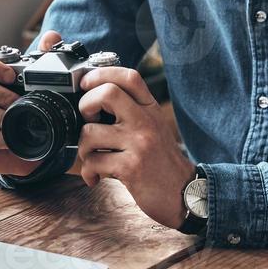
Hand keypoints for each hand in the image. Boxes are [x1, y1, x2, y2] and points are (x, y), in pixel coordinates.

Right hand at [0, 30, 63, 177]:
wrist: (31, 149)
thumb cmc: (26, 114)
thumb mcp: (36, 86)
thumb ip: (44, 58)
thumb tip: (51, 37)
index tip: (9, 75)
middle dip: (1, 93)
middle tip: (20, 101)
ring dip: (2, 115)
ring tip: (18, 120)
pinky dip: (0, 138)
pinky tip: (13, 139)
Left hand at [76, 66, 194, 229]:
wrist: (184, 194)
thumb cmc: (162, 162)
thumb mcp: (154, 128)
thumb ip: (132, 111)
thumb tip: (94, 99)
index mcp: (150, 109)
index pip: (129, 77)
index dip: (101, 74)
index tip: (86, 84)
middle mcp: (146, 122)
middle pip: (107, 93)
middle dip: (85, 105)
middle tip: (88, 121)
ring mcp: (139, 143)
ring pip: (90, 132)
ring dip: (83, 148)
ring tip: (92, 158)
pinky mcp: (131, 167)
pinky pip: (93, 162)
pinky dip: (88, 172)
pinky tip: (96, 177)